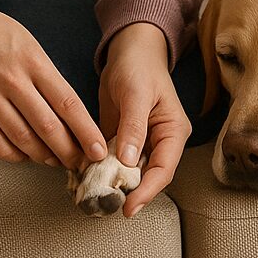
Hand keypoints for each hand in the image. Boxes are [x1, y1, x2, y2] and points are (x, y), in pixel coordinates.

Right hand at [0, 0, 107, 169]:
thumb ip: (44, 71)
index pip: (68, 102)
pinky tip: (24, 156)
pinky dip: (13, 155)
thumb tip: (66, 107)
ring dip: (43, 157)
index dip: (86, 131)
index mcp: (32, 60)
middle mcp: (12, 80)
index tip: (99, 149)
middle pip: (48, 127)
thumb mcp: (24, 40)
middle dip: (69, 151)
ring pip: (22, 139)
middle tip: (81, 163)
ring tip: (55, 162)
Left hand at [98, 22, 191, 216]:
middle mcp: (160, 142)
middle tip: (103, 206)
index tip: (127, 207)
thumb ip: (133, 126)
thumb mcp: (136, 93)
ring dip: (111, 185)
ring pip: (128, 174)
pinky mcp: (121, 142)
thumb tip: (128, 161)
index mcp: (173, 132)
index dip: (147, 191)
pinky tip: (84, 180)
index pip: (163, 170)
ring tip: (91, 198)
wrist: (129, 51)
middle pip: (146, 178)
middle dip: (127, 193)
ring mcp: (140, 144)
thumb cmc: (139, 66)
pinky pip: (112, 163)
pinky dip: (100, 172)